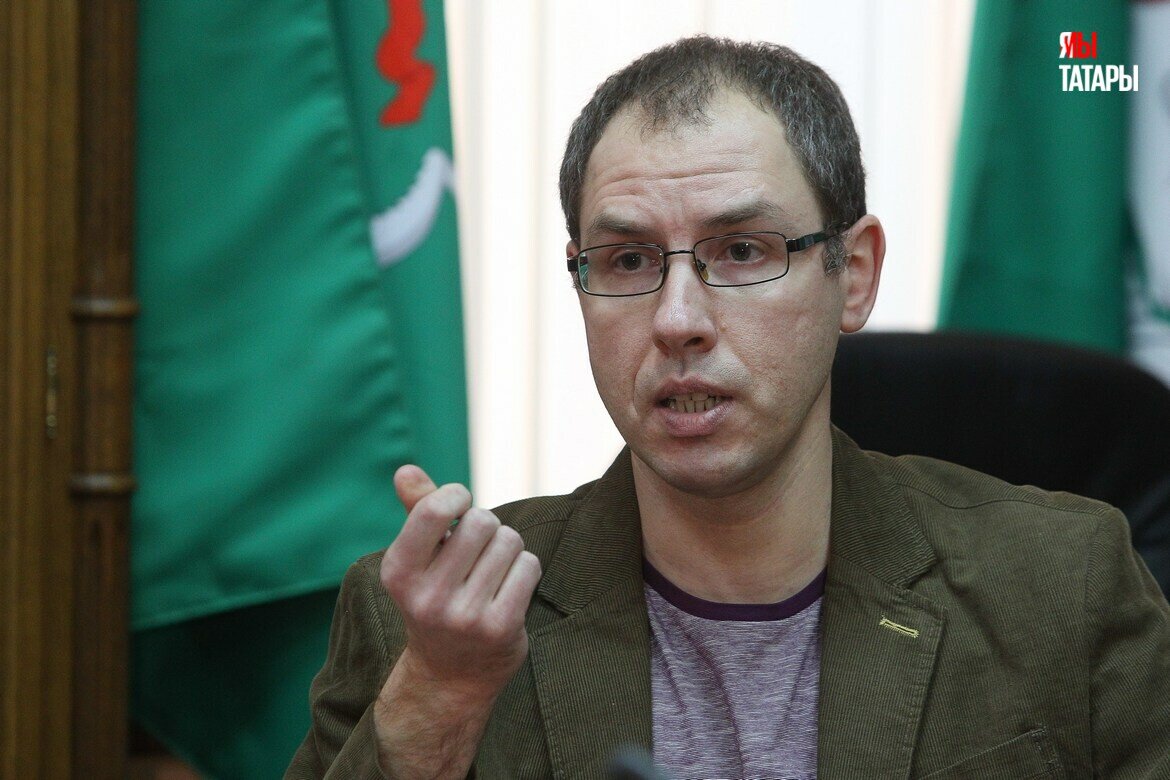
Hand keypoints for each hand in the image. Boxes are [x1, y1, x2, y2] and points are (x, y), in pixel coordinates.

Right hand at [380, 465, 540, 697]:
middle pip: (482, 521)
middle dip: (487, 525)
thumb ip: (416, 511)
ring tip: (491, 571)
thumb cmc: (436, 596)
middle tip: (478, 547)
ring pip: (509, 541)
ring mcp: (464, 616)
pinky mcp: (500, 627)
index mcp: (398, 572)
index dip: (457, 495)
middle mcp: (426, 596)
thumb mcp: (417, 558)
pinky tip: (508, 588)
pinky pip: (529, 566)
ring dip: (507, 548)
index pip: (434, 509)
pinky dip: (524, 568)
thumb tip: (406, 469)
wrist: (450, 674)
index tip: (459, 506)